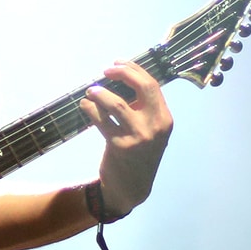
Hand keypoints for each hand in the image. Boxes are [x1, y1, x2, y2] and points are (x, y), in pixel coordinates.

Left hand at [81, 62, 172, 218]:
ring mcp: (138, 136)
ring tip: (91, 91)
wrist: (131, 187)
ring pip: (116, 104)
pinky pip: (101, 120)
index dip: (133, 70)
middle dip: (122, 73)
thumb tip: (121, 79)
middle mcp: (155, 126)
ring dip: (100, 93)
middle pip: (141, 88)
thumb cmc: (139, 154)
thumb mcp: (150, 131)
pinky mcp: (119, 145)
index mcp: (165, 119)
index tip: (117, 63)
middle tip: (105, 70)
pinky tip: (85, 105)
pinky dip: (90, 109)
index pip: (152, 85)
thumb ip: (142, 109)